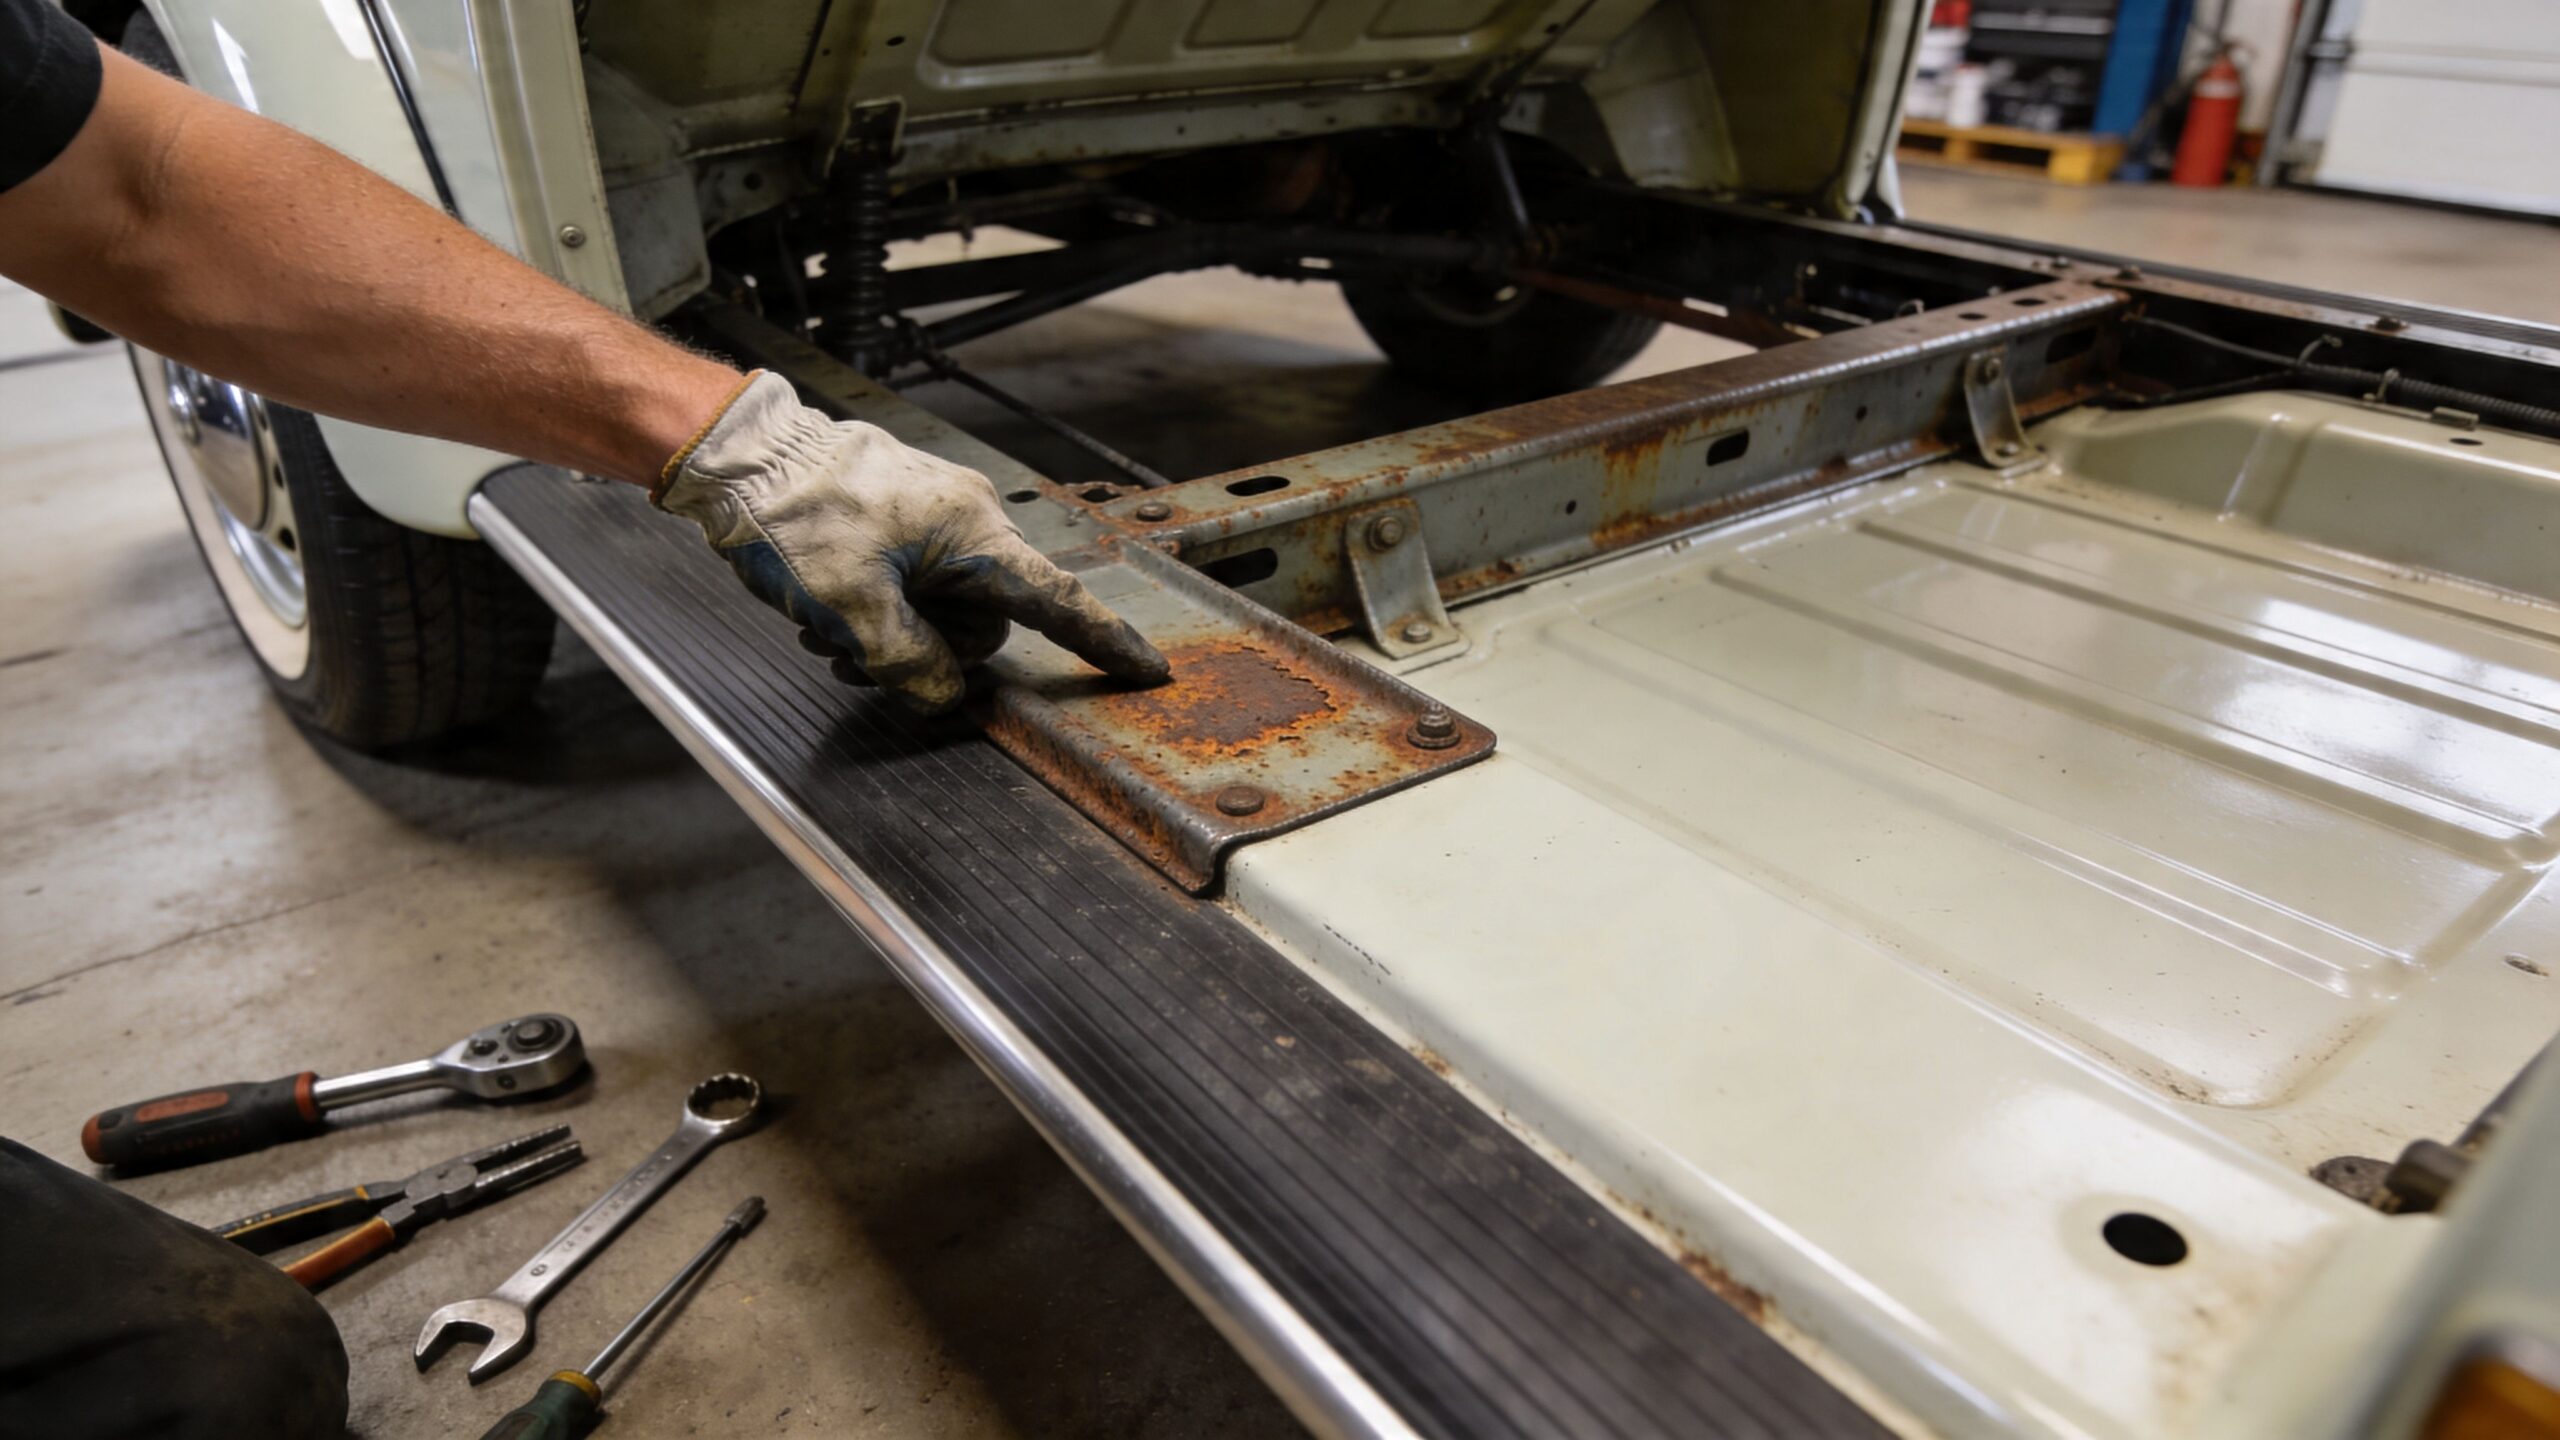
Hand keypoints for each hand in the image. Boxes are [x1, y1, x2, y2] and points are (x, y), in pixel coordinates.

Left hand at [654, 373, 1169, 713]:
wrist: (738, 455)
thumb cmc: (795, 514)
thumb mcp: (852, 609)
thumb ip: (909, 664)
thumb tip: (943, 692)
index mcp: (974, 534)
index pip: (1057, 601)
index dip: (1103, 643)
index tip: (1147, 670)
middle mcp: (967, 519)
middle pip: (983, 622)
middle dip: (929, 650)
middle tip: (856, 651)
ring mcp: (933, 514)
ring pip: (940, 607)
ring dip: (891, 632)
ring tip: (828, 626)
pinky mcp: (900, 514)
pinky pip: (912, 581)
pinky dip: (877, 606)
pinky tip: (828, 605)